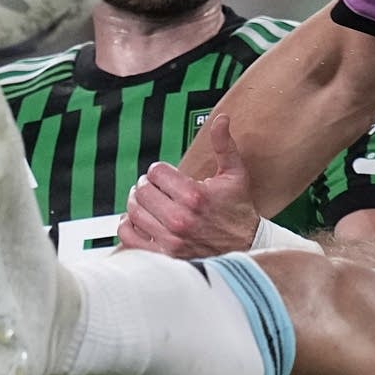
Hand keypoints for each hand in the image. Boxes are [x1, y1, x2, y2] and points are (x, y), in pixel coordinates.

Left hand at [119, 113, 258, 257]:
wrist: (247, 248)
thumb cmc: (239, 210)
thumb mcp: (235, 174)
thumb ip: (224, 145)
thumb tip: (221, 119)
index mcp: (195, 196)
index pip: (156, 172)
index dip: (159, 170)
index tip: (167, 176)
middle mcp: (180, 219)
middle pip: (142, 190)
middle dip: (147, 185)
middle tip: (155, 187)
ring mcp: (170, 240)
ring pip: (133, 211)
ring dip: (137, 203)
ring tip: (148, 202)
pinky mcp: (163, 255)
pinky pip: (128, 237)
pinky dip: (128, 226)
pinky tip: (140, 220)